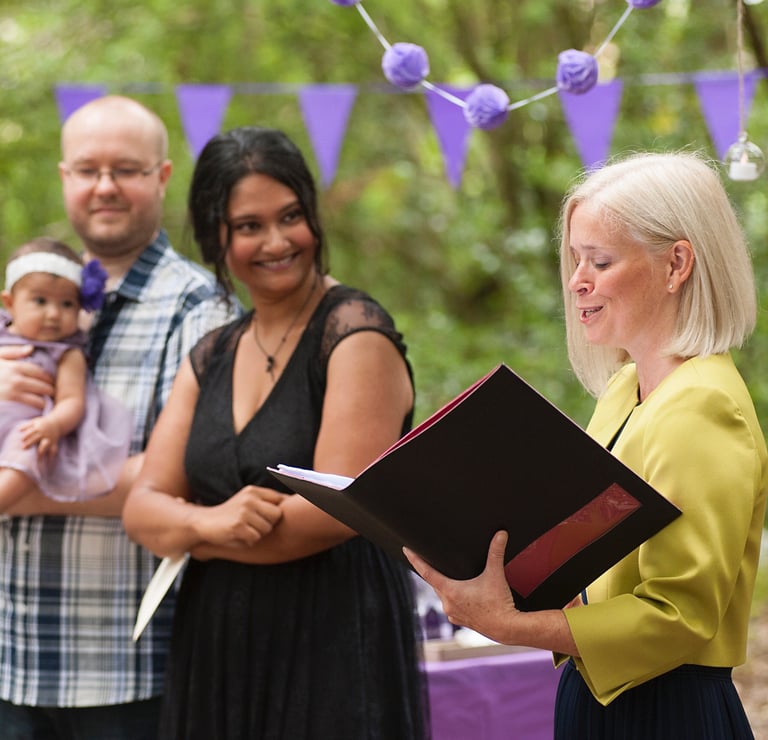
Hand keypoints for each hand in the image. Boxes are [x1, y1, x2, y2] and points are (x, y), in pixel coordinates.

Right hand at [0, 346, 54, 409]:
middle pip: (43, 386)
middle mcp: (16, 379)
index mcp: (15, 367)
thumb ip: (13, 352)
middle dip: (50, 390)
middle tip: (53, 393)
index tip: (52, 381)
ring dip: (45, 401)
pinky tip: (37, 409)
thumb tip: (31, 348)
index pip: (40, 372)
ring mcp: (13, 393)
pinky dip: (36, 408)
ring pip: (39, 398)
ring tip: (46, 402)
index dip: (48, 377)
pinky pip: (29, 407)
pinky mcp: (10, 404)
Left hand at [18, 417, 59, 457]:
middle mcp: (44, 434)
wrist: (57, 424)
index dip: (27, 436)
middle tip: (24, 448)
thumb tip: (18, 430)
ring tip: (36, 458)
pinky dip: (51, 458)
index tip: (22, 440)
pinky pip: (53, 451)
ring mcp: (49, 439)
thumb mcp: (35, 421)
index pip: (32, 432)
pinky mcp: (54, 444)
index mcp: (39, 428)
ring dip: (41, 451)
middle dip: (30, 443)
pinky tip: (48, 464)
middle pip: (37, 438)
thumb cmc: (43, 423)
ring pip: (45, 445)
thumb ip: (26, 425)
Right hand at [194, 485, 286, 547]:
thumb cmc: (230, 515)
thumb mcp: (247, 501)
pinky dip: (248, 541)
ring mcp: (244, 512)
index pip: (280, 499)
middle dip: (269, 524)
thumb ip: (266, 501)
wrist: (203, 522)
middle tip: (255, 526)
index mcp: (253, 491)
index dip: (280, 511)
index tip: (276, 516)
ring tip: (245, 530)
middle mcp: (250, 499)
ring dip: (258, 534)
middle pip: (277, 515)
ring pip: (267, 528)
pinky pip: (255, 538)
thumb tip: (292, 501)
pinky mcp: (238, 526)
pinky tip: (239, 536)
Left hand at [404, 530, 521, 643]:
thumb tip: (501, 534)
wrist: (507, 628)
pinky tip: (459, 594)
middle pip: (435, 582)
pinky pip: (451, 605)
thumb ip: (496, 552)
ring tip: (448, 575)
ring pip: (442, 595)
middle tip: (430, 558)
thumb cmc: (499, 603)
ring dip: (444, 585)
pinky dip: (452, 598)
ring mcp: (452, 613)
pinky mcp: (460, 620)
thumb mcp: (495, 574)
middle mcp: (447, 603)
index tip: (406, 550)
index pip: (426, 572)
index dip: (415, 560)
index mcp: (450, 591)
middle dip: (433, 571)